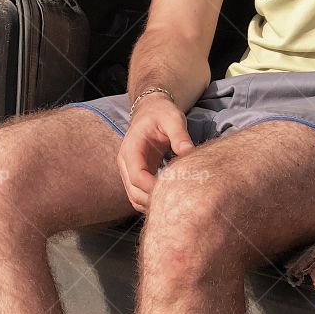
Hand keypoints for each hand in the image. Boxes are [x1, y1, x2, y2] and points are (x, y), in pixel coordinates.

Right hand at [117, 95, 194, 212]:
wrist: (151, 110)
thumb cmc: (161, 113)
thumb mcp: (172, 118)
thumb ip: (179, 135)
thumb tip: (188, 151)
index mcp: (131, 149)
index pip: (137, 176)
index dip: (152, 187)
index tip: (173, 191)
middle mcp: (126, 163)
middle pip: (134, 192)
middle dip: (153, 200)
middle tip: (178, 201)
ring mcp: (130, 171)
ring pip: (135, 198)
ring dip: (152, 204)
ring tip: (175, 203)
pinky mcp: (138, 175)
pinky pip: (140, 195)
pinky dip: (151, 201)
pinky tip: (169, 199)